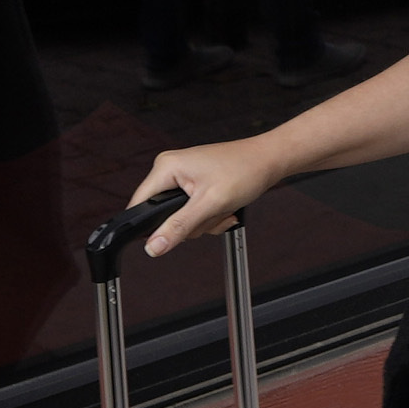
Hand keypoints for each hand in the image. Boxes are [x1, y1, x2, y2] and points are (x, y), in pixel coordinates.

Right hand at [128, 139, 285, 255]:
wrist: (269, 161)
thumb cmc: (244, 171)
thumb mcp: (210, 205)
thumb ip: (179, 227)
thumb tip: (153, 246)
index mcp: (166, 167)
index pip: (140, 204)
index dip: (152, 226)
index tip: (169, 236)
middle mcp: (171, 169)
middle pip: (163, 214)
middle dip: (191, 223)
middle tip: (212, 212)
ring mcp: (183, 177)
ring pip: (181, 217)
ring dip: (204, 220)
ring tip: (222, 207)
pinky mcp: (195, 184)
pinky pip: (193, 212)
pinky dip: (210, 216)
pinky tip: (225, 208)